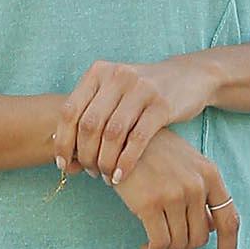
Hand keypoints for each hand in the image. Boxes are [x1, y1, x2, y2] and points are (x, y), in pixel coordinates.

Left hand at [54, 55, 219, 189]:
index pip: (70, 111)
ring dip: (104, 161)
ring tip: (104, 176)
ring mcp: (141, 89)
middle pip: (89, 125)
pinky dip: (125, 161)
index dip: (63, 142)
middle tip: (89, 172)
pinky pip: (137, 139)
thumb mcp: (114, 92)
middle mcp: (117, 77)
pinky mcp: (162, 105)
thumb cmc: (143, 93)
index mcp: (99, 72)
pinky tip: (120, 175)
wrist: (189, 77)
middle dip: (85, 155)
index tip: (63, 165)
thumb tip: (60, 147)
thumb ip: (90, 112)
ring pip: (111, 134)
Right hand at [110, 131, 238, 248]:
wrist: (121, 136)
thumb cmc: (152, 152)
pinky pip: (159, 243)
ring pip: (179, 244)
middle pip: (200, 238)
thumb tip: (213, 228)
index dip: (229, 247)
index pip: (230, 220)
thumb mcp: (185, 164)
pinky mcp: (150, 203)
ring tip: (154, 248)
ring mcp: (174, 194)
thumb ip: (202, 192)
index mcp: (210, 174)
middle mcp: (196, 184)